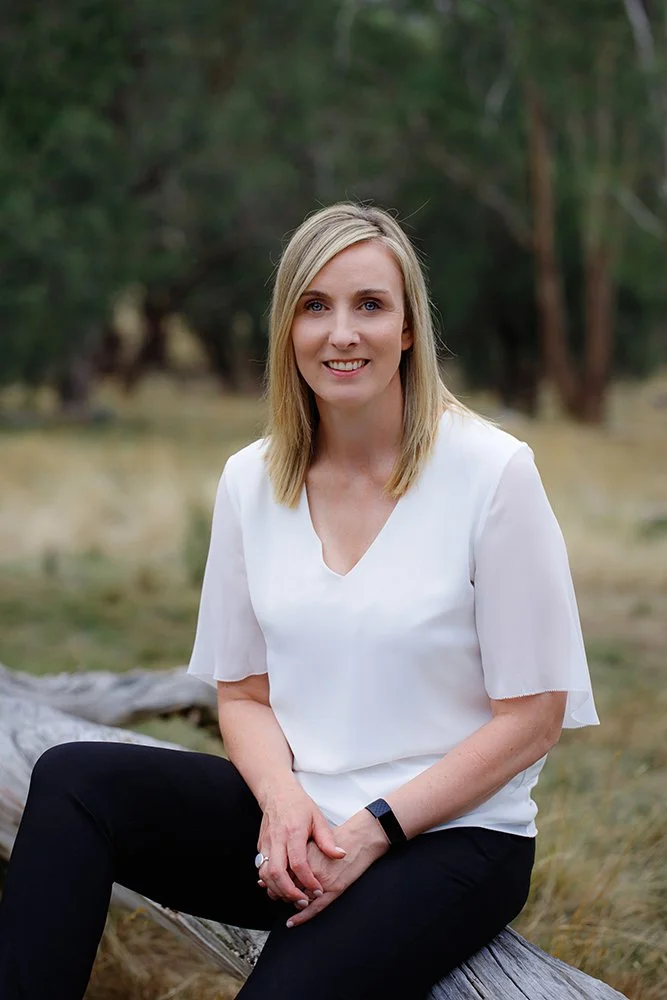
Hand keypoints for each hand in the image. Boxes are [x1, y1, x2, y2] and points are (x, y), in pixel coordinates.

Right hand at [256, 779, 347, 908]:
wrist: (277, 793)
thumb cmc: (299, 805)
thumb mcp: (318, 818)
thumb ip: (328, 839)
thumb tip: (340, 855)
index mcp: (293, 832)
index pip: (298, 863)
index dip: (308, 880)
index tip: (317, 890)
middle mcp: (277, 839)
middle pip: (277, 873)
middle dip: (289, 892)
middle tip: (303, 901)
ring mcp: (266, 844)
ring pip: (265, 875)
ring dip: (277, 890)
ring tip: (292, 897)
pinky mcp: (261, 847)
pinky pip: (262, 870)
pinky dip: (270, 883)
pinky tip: (281, 888)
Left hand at [273, 808, 389, 928]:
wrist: (360, 837)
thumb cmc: (338, 837)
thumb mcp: (312, 838)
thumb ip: (297, 851)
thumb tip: (274, 861)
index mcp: (304, 854)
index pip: (282, 872)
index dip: (274, 880)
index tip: (271, 883)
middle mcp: (311, 869)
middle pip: (288, 887)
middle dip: (280, 892)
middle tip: (277, 893)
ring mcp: (323, 881)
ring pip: (299, 898)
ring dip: (291, 902)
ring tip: (287, 901)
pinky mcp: (335, 889)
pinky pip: (315, 907)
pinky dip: (302, 916)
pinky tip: (292, 922)